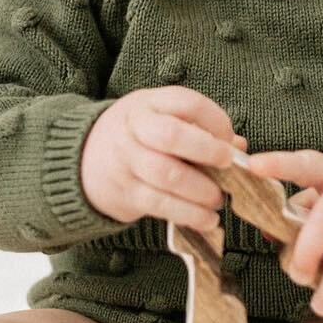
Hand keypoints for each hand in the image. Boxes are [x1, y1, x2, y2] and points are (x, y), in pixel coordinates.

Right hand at [81, 88, 247, 234]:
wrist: (83, 159)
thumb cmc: (136, 137)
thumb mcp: (160, 119)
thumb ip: (199, 129)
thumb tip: (239, 147)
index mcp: (149, 104)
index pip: (186, 102)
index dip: (215, 120)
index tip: (229, 140)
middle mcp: (134, 128)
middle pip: (173, 136)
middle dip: (207, 151)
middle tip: (227, 165)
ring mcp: (127, 161)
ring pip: (167, 175)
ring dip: (200, 190)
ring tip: (218, 199)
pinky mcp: (126, 192)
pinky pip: (160, 205)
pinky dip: (189, 215)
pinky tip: (207, 220)